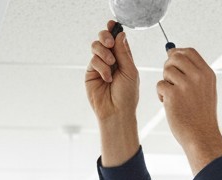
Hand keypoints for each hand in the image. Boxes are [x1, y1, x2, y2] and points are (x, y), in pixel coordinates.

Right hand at [86, 20, 140, 164]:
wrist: (116, 112)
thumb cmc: (127, 95)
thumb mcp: (130, 71)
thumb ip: (123, 52)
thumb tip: (120, 34)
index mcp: (123, 58)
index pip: (117, 39)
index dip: (114, 30)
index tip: (112, 24)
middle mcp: (111, 60)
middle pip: (104, 39)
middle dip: (106, 37)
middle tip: (110, 43)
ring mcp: (100, 66)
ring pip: (96, 47)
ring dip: (104, 53)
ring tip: (111, 65)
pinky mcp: (91, 72)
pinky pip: (93, 60)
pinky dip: (101, 67)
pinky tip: (107, 78)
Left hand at [156, 48, 221, 172]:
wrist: (202, 136)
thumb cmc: (201, 116)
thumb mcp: (206, 90)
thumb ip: (194, 72)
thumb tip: (174, 53)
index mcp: (207, 74)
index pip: (189, 52)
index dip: (178, 53)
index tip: (173, 61)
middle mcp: (197, 77)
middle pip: (176, 57)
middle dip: (168, 66)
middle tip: (169, 80)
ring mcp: (185, 85)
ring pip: (166, 71)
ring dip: (165, 82)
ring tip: (172, 96)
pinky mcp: (173, 95)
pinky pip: (160, 85)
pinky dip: (161, 94)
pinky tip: (168, 104)